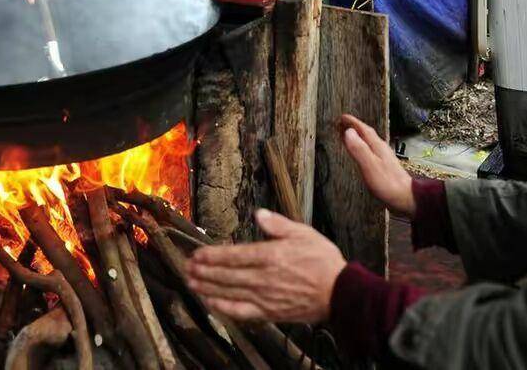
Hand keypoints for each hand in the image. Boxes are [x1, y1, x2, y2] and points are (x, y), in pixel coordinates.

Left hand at [186, 209, 345, 323]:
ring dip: (207, 288)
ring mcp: (264, 297)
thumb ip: (278, 224)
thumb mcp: (304, 233)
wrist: (340, 292)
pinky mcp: (268, 312)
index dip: (212, 255)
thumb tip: (259, 214)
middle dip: (203, 271)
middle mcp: (263, 277)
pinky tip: (211, 303)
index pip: (233, 255)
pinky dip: (223, 308)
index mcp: (271, 255)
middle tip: (186, 267)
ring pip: (229, 292)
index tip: (196, 254)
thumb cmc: (323, 261)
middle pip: (226, 274)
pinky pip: (240, 312)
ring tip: (191, 283)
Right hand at [339, 114, 415, 217]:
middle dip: (354, 128)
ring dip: (358, 138)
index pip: (364, 129)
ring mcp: (384, 158)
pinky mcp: (384, 167)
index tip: (341, 118)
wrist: (406, 198)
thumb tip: (348, 132)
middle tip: (341, 125)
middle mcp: (381, 149)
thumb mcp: (370, 165)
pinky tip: (361, 155)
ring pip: (369, 142)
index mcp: (377, 146)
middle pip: (366, 134)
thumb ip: (359, 149)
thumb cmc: (388, 184)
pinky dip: (362, 148)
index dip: (352, 122)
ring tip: (348, 137)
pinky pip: (370, 152)